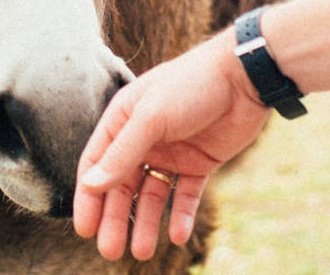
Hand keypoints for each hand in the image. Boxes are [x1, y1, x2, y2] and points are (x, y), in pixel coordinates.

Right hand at [72, 31, 269, 260]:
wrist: (245, 77)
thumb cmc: (191, 85)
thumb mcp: (151, 118)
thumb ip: (122, 153)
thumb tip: (91, 185)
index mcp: (122, 122)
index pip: (96, 166)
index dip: (89, 198)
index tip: (85, 229)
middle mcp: (143, 139)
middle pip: (122, 187)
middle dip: (115, 219)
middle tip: (110, 251)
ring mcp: (171, 152)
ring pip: (152, 196)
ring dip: (145, 223)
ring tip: (141, 253)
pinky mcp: (199, 162)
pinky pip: (186, 195)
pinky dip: (181, 215)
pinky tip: (177, 235)